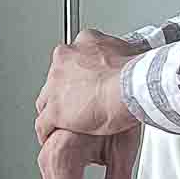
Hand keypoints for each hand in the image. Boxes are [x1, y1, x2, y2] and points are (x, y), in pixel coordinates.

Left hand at [34, 27, 144, 144]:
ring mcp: (56, 85)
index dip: (80, 73)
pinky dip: (47, 132)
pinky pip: (43, 124)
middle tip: (80, 102)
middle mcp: (66, 60)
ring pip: (46, 100)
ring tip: (66, 122)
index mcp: (85, 42)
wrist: (131, 87)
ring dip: (55, 111)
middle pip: (56, 78)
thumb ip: (123, 54)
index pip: (75, 57)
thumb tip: (132, 57)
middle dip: (65, 91)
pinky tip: (53, 137)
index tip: (88, 81)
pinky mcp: (55, 110)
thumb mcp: (132, 51)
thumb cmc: (136, 72)